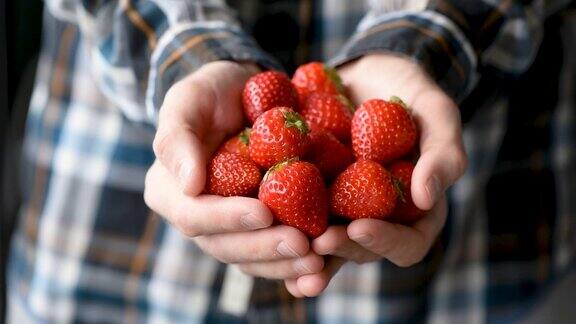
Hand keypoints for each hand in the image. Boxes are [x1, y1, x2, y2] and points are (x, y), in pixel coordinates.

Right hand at [144, 61, 323, 279]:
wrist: (244, 96)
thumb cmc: (211, 93)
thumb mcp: (188, 100)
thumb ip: (177, 138)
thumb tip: (189, 185)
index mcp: (171, 193)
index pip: (194, 216)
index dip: (228, 219)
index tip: (264, 212)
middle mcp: (199, 219)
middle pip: (227, 246)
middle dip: (264, 248)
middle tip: (302, 245)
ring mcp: (230, 228)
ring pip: (253, 258)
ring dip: (285, 263)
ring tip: (318, 261)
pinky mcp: (259, 228)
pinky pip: (275, 253)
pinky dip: (296, 261)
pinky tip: (324, 263)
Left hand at [284, 54, 467, 296]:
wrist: (366, 75)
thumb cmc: (411, 93)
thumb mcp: (436, 114)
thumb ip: (443, 153)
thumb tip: (426, 198)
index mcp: (414, 212)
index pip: (407, 244)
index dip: (385, 242)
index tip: (359, 228)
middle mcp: (377, 218)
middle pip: (361, 250)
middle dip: (339, 249)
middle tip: (316, 241)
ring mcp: (343, 209)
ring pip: (326, 243)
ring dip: (306, 255)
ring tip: (284, 248)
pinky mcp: (312, 194)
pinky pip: (297, 215)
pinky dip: (279, 224)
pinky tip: (257, 226)